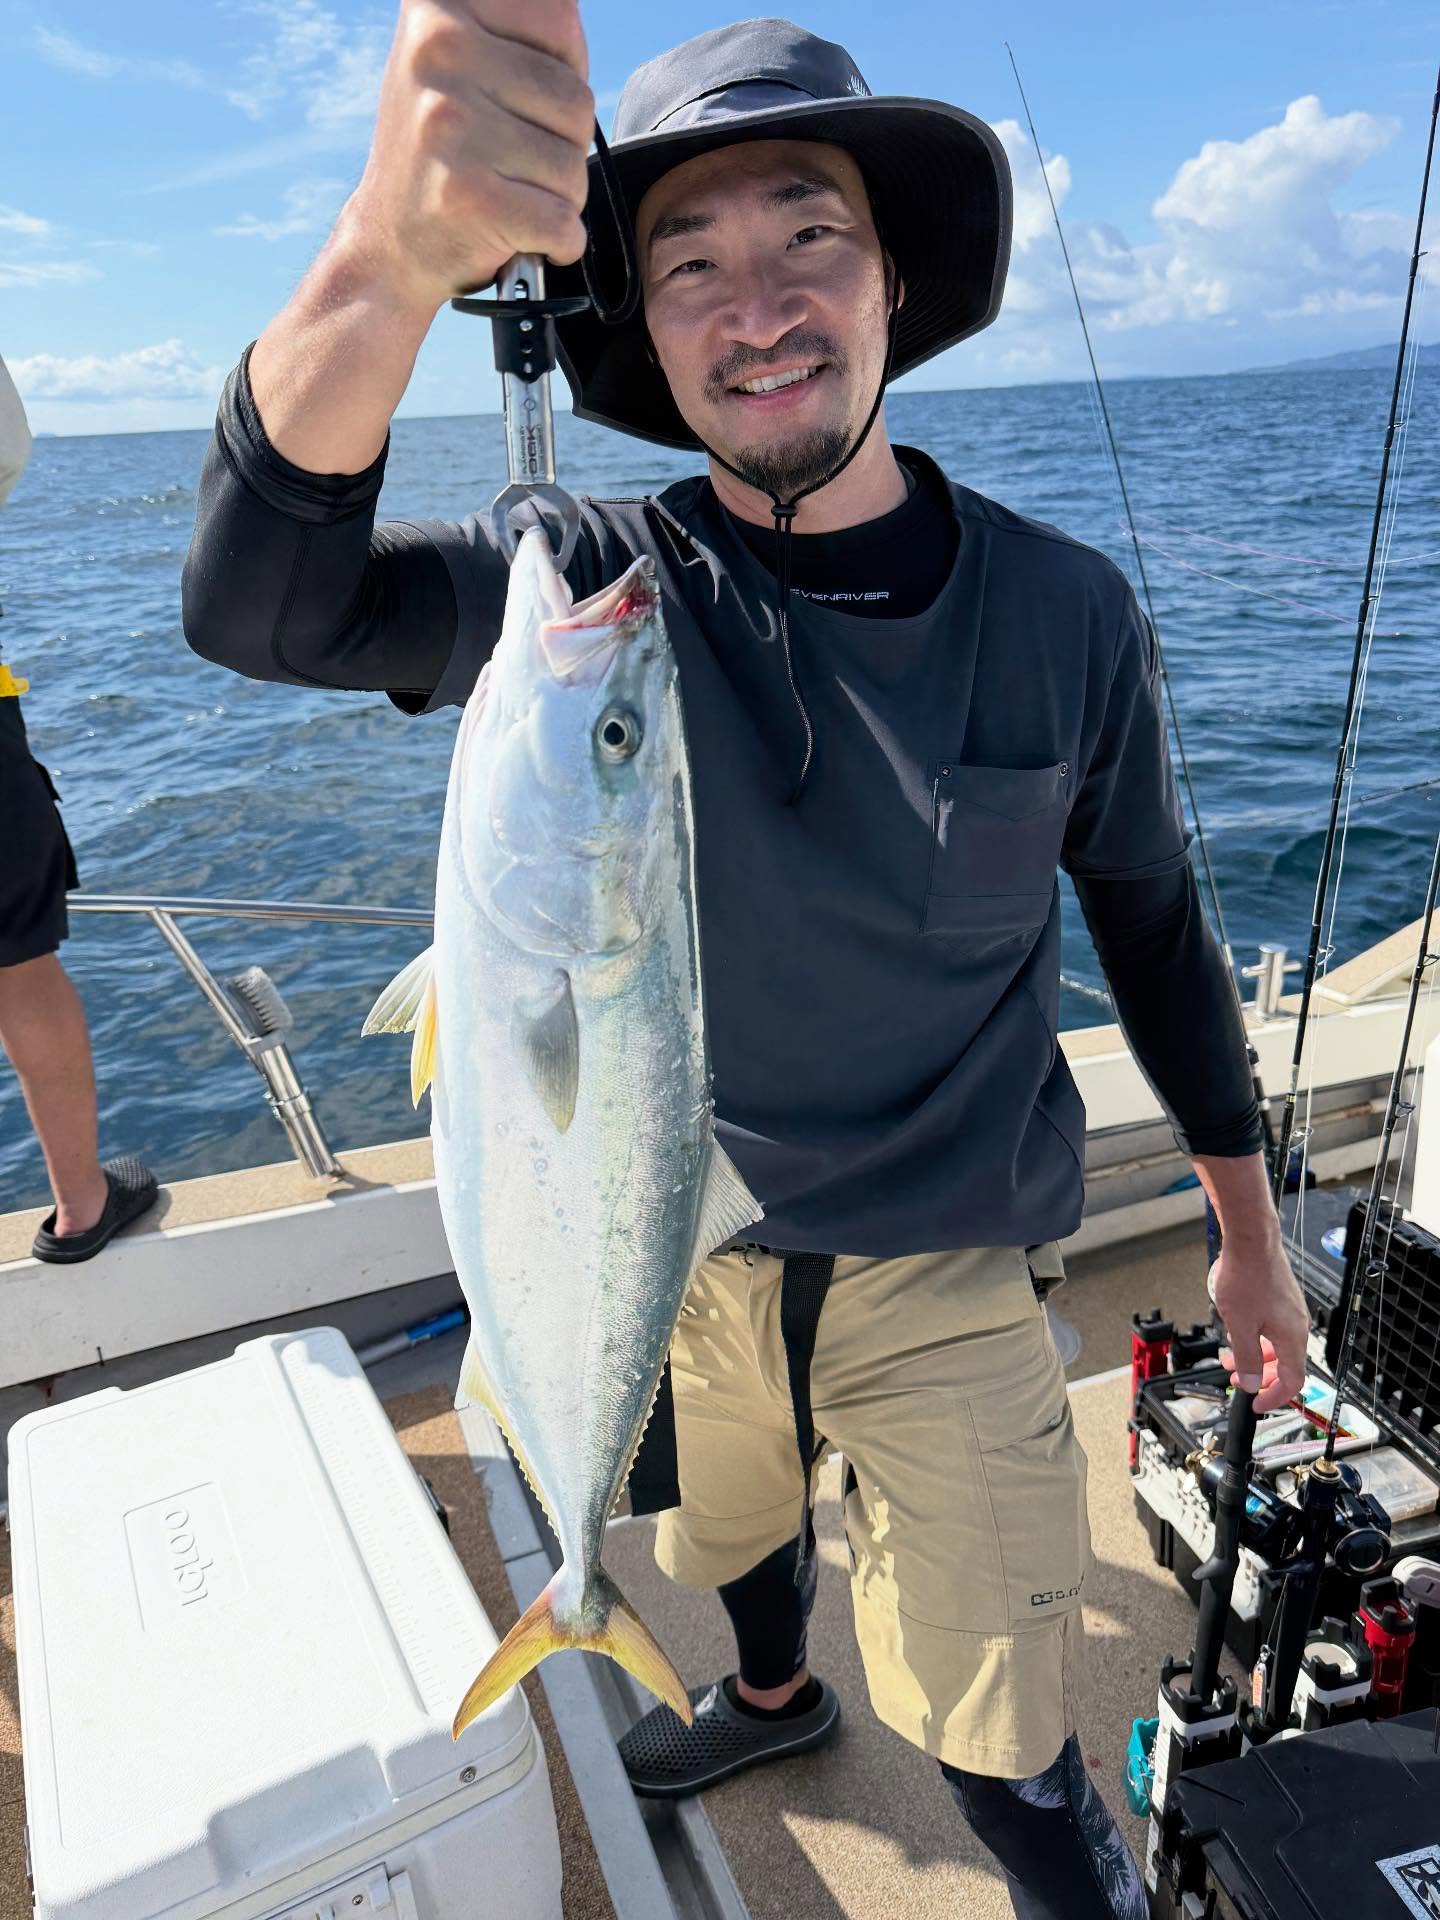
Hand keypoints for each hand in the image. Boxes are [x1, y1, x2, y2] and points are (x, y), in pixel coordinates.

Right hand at [345, 0, 594, 309]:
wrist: (389, 242)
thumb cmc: (444, 149)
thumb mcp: (464, 60)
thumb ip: (518, 29)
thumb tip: (571, 15)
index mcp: (439, 7)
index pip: (560, 20)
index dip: (563, 71)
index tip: (521, 101)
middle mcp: (440, 51)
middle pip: (576, 100)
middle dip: (563, 144)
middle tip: (509, 160)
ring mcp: (452, 123)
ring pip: (573, 164)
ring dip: (559, 195)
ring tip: (509, 194)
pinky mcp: (468, 195)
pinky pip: (563, 222)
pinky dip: (558, 241)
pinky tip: (519, 233)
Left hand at [1207, 1239, 1310, 1414]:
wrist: (1251, 1240)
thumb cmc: (1247, 1276)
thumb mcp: (1239, 1326)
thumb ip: (1247, 1357)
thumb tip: (1252, 1383)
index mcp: (1292, 1337)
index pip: (1293, 1381)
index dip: (1274, 1397)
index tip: (1256, 1404)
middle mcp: (1297, 1325)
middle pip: (1286, 1366)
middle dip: (1261, 1377)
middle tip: (1238, 1380)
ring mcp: (1290, 1311)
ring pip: (1278, 1346)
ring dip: (1256, 1357)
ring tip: (1231, 1358)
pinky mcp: (1281, 1299)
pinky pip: (1273, 1329)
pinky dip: (1258, 1338)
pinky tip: (1238, 1332)